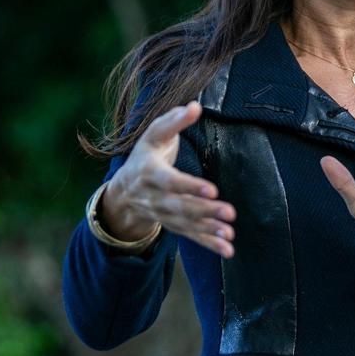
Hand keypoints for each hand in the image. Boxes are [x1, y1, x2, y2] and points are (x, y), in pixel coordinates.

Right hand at [102, 100, 237, 256]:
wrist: (124, 189)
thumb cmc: (145, 155)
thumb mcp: (154, 133)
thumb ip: (174, 120)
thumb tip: (196, 106)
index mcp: (149, 173)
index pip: (170, 182)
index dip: (189, 186)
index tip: (211, 190)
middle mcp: (154, 197)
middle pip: (181, 206)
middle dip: (205, 211)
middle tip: (229, 213)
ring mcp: (163, 214)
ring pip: (186, 224)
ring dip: (209, 230)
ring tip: (229, 235)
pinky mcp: (173, 225)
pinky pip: (191, 236)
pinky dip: (208, 243)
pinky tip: (227, 249)